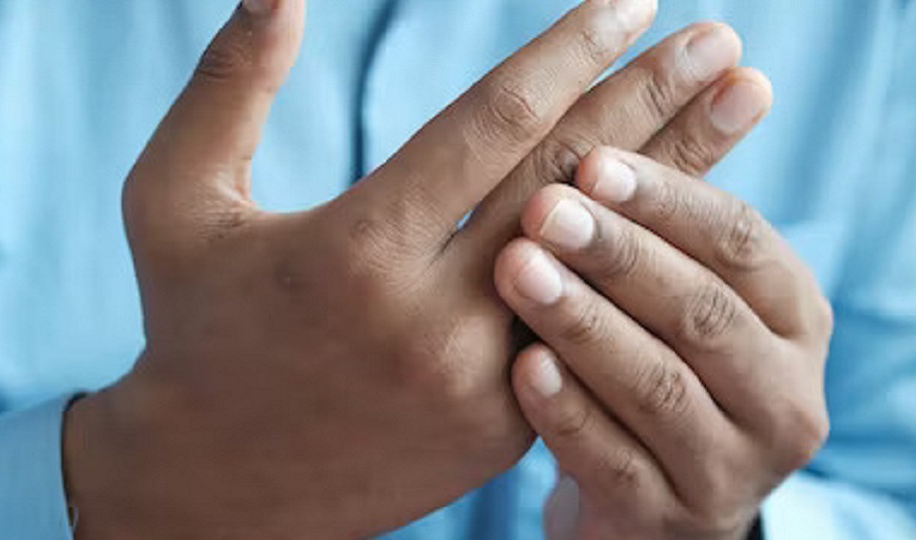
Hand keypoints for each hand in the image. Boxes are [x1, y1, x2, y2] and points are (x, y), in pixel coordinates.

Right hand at [62, 0, 756, 536]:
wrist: (217, 484)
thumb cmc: (192, 327)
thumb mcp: (172, 201)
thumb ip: (227, 87)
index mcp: (355, 251)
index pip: (491, 126)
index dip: (570, 52)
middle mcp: (431, 320)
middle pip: (570, 183)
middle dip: (655, 99)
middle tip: (722, 39)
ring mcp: (481, 381)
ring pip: (604, 259)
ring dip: (683, 175)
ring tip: (743, 102)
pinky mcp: (506, 424)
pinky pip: (593, 321)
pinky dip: (643, 259)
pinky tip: (692, 205)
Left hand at [497, 128, 833, 535]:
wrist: (656, 493)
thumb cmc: (661, 357)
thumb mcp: (686, 288)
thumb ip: (683, 209)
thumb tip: (725, 66)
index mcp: (798, 319)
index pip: (743, 244)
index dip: (671, 199)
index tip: (593, 160)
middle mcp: (787, 396)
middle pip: (704, 313)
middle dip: (621, 254)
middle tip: (544, 209)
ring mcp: (734, 469)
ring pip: (662, 388)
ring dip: (588, 322)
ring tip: (520, 271)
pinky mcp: (673, 522)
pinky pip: (616, 465)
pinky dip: (570, 413)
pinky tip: (523, 368)